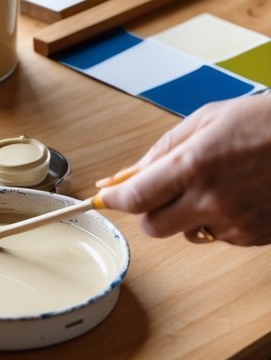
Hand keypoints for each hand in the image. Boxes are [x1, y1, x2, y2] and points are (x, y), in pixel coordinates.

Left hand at [97, 96, 270, 245]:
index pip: (135, 198)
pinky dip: (215, 220)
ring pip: (185, 233)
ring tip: (213, 182)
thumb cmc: (262, 122)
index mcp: (194, 165)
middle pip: (153, 227)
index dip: (113, 200)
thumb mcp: (204, 121)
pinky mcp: (254, 238)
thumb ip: (160, 152)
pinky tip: (236, 194)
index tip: (105, 197)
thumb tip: (120, 177)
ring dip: (184, 215)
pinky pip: (217, 237)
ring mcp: (235, 223)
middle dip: (148, 210)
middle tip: (160, 188)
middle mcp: (212, 200)